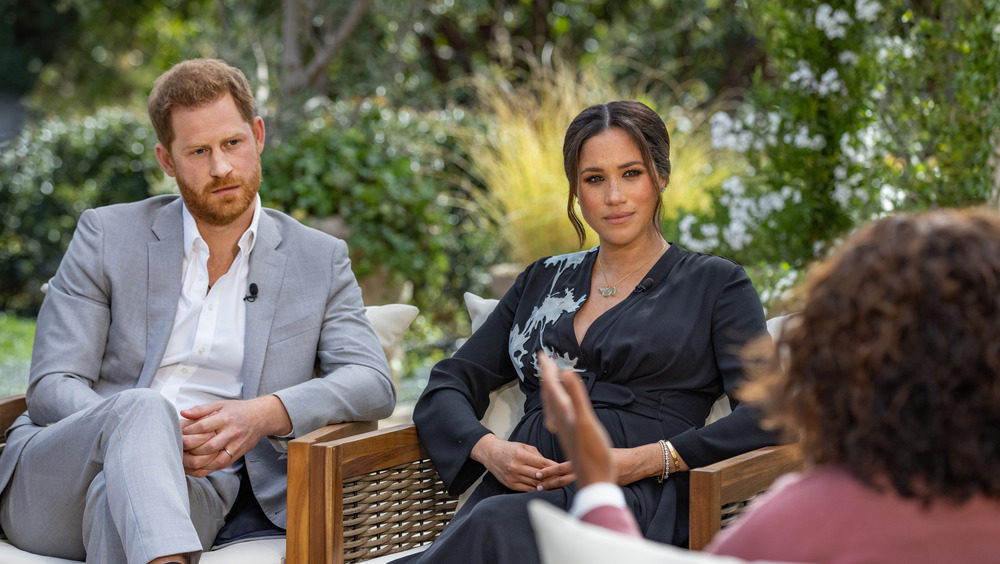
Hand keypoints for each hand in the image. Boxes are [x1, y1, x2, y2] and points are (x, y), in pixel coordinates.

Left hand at [179, 395, 291, 476]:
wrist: (261, 418)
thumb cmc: (238, 411)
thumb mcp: (221, 405)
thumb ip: (201, 410)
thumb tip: (183, 413)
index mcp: (226, 418)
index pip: (204, 427)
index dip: (188, 431)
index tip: (177, 433)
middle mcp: (232, 433)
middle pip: (208, 446)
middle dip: (190, 449)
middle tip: (176, 449)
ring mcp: (235, 446)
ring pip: (214, 460)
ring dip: (196, 463)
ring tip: (182, 461)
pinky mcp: (236, 455)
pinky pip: (219, 466)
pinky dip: (205, 469)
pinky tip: (193, 468)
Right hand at [470, 433, 570, 491]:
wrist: (490, 453)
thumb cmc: (509, 449)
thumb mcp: (524, 447)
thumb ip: (538, 456)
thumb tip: (552, 465)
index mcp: (521, 455)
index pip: (541, 464)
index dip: (554, 468)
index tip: (563, 470)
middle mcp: (516, 467)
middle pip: (539, 475)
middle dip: (552, 478)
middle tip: (564, 480)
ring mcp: (512, 477)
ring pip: (534, 484)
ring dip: (547, 486)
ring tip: (558, 487)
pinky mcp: (510, 484)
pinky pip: (527, 489)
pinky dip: (537, 490)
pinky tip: (545, 490)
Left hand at [538, 352, 615, 487]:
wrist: (595, 479)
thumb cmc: (593, 453)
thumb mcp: (586, 421)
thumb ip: (576, 396)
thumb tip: (565, 372)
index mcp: (564, 413)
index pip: (551, 386)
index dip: (547, 369)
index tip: (542, 353)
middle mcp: (561, 420)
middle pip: (549, 394)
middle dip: (546, 376)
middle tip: (544, 360)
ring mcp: (564, 429)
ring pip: (552, 405)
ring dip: (550, 389)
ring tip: (549, 380)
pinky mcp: (569, 436)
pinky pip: (558, 415)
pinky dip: (557, 405)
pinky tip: (560, 409)